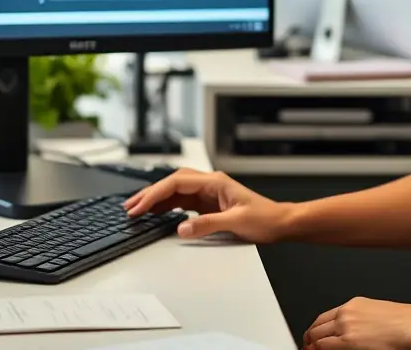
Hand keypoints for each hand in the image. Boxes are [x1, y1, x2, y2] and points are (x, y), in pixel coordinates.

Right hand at [122, 168, 289, 243]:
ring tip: (137, 209)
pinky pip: (182, 202)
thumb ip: (207, 224)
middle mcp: (210, 184)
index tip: (140, 205)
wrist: (280, 223)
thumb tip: (181, 228)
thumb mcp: (236, 223)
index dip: (155, 193)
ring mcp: (208, 193)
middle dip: (150, 193)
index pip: (177, 183)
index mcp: (215, 182)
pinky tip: (157, 213)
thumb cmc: (265, 218)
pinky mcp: (209, 204)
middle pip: (172, 183)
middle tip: (130, 206)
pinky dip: (167, 207)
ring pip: (175, 192)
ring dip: (156, 200)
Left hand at [303, 297, 410, 349]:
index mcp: (353, 304)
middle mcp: (346, 313)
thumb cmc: (405, 322)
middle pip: (317, 326)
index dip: (316, 329)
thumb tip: (354, 331)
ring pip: (317, 337)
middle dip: (309, 338)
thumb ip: (361, 320)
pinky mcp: (348, 342)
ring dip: (311, 346)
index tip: (313, 337)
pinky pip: (324, 347)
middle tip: (307, 347)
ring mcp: (345, 327)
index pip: (325, 316)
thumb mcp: (378, 315)